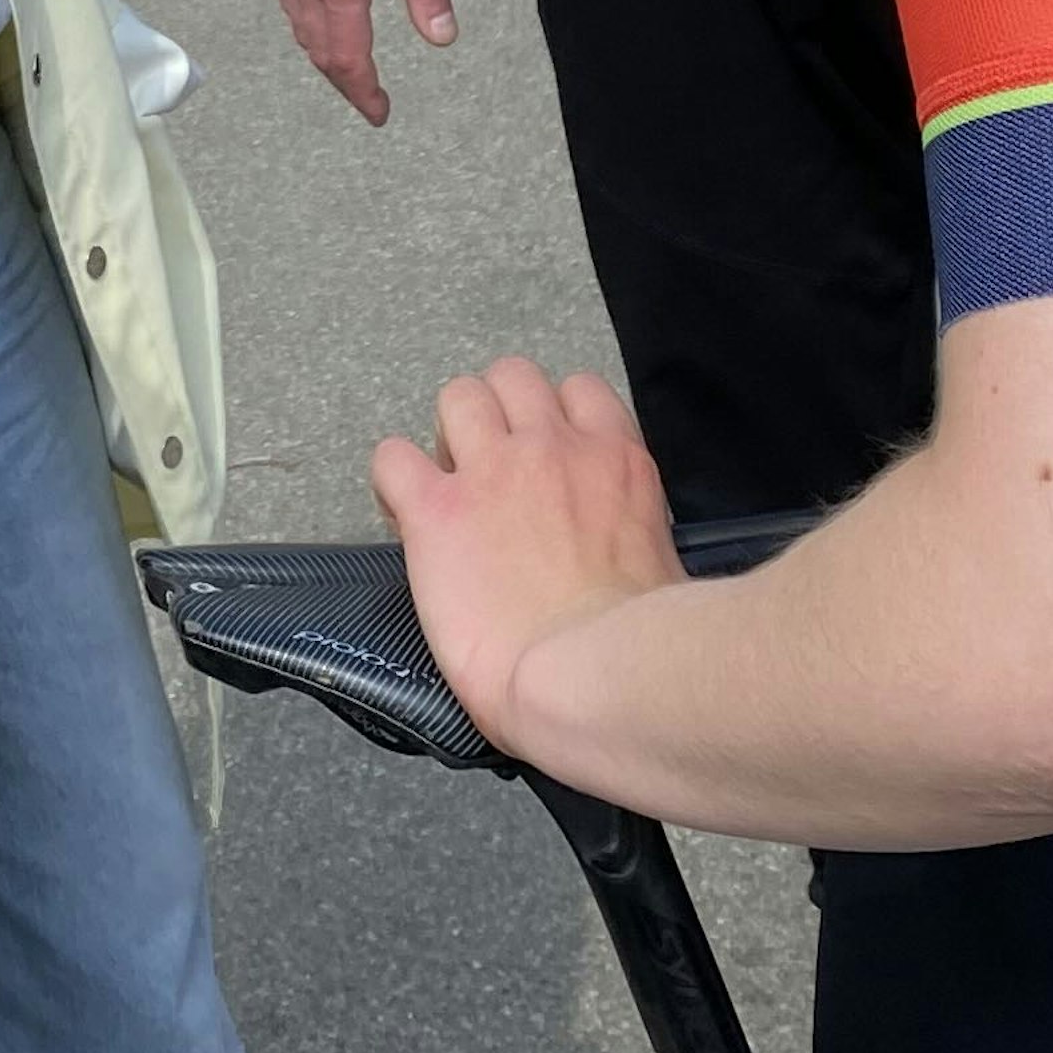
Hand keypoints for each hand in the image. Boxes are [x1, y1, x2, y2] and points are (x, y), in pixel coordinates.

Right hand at [271, 0, 456, 124]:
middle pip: (322, 53)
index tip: (382, 112)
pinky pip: (292, 10)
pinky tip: (329, 32)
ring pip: (303, 34)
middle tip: (372, 103)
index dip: (365, 91)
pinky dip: (311, 34)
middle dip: (347, 84)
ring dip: (328, 62)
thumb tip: (442, 39)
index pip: (349, 56)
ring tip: (355, 75)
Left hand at [375, 358, 682, 755]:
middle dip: (497, 413)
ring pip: (457, 396)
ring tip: (449, 483)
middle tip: (491, 466)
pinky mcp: (435, 512)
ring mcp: (491, 473)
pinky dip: (391, 480)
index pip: (580, 392)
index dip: (553, 418)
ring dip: (449, 433)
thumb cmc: (635, 644)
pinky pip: (392, 458)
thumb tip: (617, 554)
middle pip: (513, 377)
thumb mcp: (660, 565)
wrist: (588, 675)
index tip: (540, 456)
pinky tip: (404, 512)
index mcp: (614, 462)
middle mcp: (552, 450)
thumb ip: (630, 533)